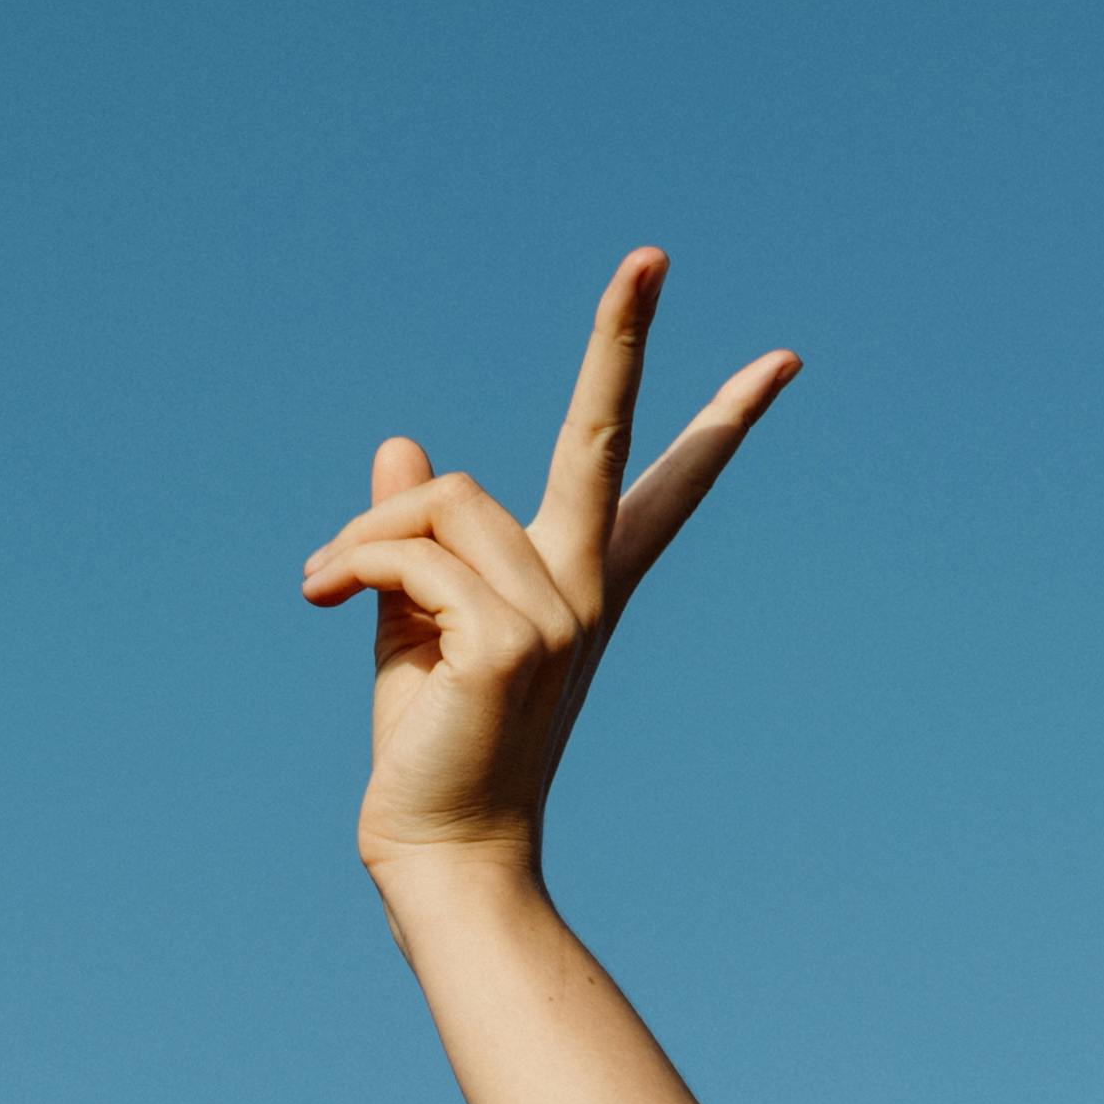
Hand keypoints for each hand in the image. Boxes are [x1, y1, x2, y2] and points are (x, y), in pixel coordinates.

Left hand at [299, 247, 798, 902]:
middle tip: (652, 254)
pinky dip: (350, 567)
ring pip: (440, 501)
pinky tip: (321, 603)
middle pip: (603, 435)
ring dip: (363, 539)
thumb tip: (401, 443)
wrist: (439, 849)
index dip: (721, 422)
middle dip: (625, 337)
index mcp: (582, 584)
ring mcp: (557, 613)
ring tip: (323, 588)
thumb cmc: (432, 745)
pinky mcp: (508, 641)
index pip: (662, 486)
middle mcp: (583, 589)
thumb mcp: (415, 618)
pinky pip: (408, 553)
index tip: (783, 360)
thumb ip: (413, 534)